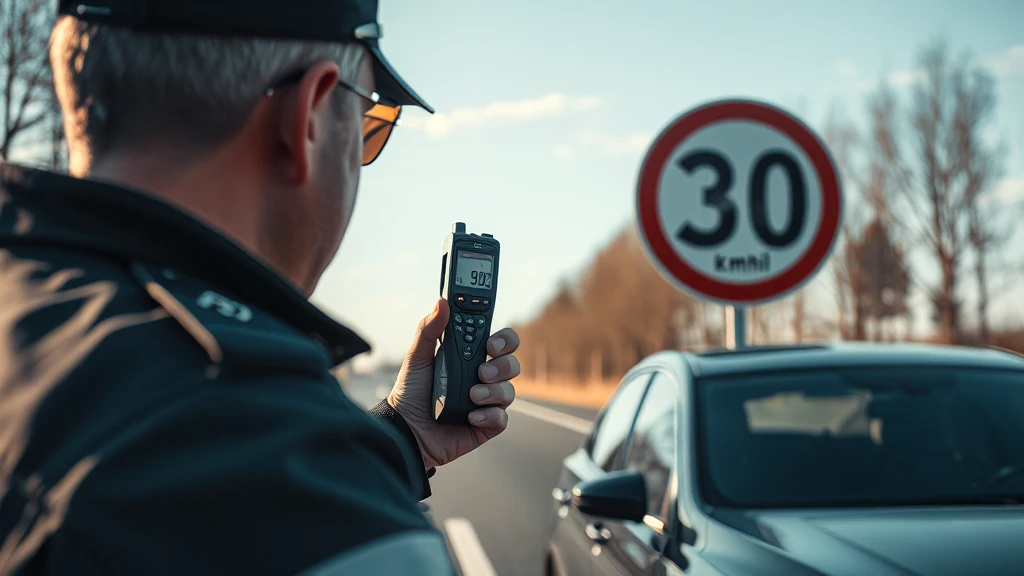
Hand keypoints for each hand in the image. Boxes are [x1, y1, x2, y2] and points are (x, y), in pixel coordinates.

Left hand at [388, 298, 520, 468]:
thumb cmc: (411, 393)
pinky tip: (471, 417)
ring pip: (509, 391)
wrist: (405, 430)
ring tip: (471, 396)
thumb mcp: (416, 357)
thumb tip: (441, 302)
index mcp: (470, 358)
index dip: (503, 340)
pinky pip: (501, 418)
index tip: (490, 344)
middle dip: (503, 366)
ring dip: (493, 392)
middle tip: (481, 371)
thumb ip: (429, 329)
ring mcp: (486, 402)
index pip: (500, 342)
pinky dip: (489, 415)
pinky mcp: (486, 425)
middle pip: (511, 364)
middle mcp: (482, 378)